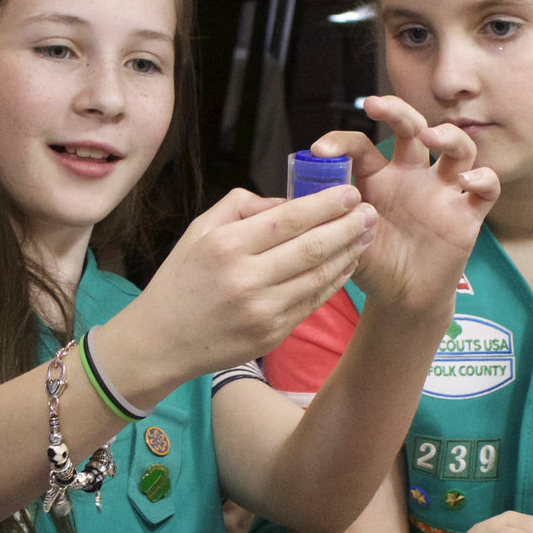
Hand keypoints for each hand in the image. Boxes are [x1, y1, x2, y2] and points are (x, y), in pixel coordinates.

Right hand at [104, 185, 375, 390]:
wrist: (161, 341)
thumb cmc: (181, 280)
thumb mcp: (198, 231)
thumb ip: (241, 206)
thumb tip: (286, 199)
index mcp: (225, 245)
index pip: (288, 219)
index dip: (326, 204)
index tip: (350, 192)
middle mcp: (245, 278)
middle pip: (312, 247)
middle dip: (348, 226)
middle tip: (370, 211)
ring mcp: (261, 310)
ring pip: (319, 276)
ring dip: (349, 253)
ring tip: (367, 234)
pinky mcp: (272, 334)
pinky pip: (313, 301)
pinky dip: (335, 281)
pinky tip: (347, 264)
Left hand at [313, 96, 498, 314]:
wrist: (401, 300)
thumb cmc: (370, 264)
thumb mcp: (339, 238)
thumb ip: (319, 219)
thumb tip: (280, 203)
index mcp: (377, 176)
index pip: (361, 144)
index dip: (340, 142)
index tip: (319, 150)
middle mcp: (412, 176)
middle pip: (412, 128)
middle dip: (397, 111)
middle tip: (377, 106)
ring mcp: (442, 192)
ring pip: (458, 148)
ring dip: (448, 135)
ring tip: (432, 136)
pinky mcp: (467, 214)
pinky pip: (486, 188)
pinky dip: (484, 179)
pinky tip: (469, 181)